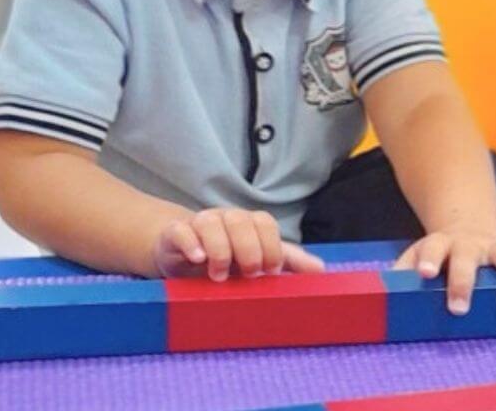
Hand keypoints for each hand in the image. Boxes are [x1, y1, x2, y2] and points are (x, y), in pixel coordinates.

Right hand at [152, 208, 324, 280]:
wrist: (182, 252)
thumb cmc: (227, 257)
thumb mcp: (257, 259)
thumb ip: (288, 261)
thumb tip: (320, 269)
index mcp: (248, 223)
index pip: (265, 223)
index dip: (271, 246)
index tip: (270, 271)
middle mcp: (226, 218)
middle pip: (241, 221)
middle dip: (249, 249)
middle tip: (248, 275)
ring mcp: (200, 223)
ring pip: (211, 223)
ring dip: (219, 250)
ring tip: (219, 276)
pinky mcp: (175, 233)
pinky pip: (181, 231)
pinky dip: (191, 244)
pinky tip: (198, 259)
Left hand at [393, 229, 495, 315]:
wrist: (467, 229)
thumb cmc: (440, 256)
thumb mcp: (417, 257)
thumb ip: (403, 272)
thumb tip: (382, 298)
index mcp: (441, 244)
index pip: (432, 248)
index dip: (429, 259)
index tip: (425, 274)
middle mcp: (470, 244)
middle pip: (468, 257)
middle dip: (464, 280)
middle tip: (459, 307)